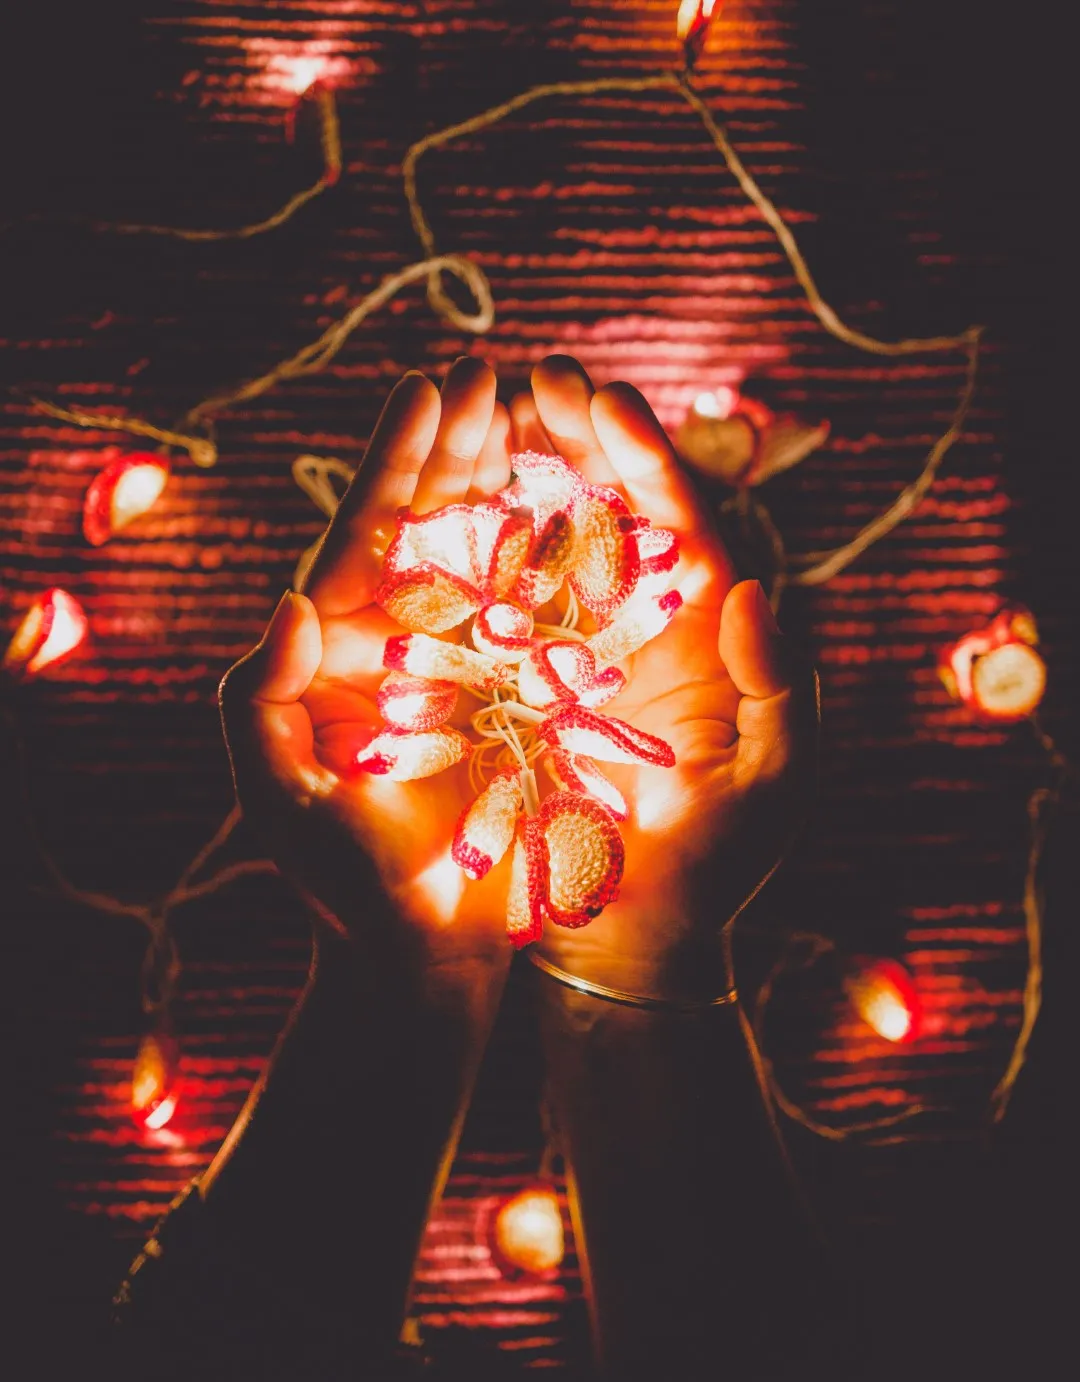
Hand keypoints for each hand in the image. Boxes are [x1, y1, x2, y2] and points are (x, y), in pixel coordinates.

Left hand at [219, 358, 518, 970]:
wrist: (419, 957)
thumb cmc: (338, 885)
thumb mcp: (274, 795)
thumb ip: (259, 700)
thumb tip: (292, 597)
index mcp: (341, 647)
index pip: (368, 528)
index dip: (401, 455)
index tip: (437, 383)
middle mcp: (409, 646)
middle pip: (436, 524)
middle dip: (467, 447)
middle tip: (504, 374)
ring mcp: (474, 671)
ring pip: (502, 560)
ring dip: (527, 488)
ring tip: (556, 418)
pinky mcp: (528, 708)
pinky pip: (555, 624)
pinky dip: (578, 567)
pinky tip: (603, 512)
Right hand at [513, 357, 815, 1000]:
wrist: (629, 945)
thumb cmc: (712, 871)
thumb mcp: (774, 782)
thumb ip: (779, 682)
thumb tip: (747, 582)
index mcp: (710, 636)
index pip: (682, 523)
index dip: (644, 457)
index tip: (599, 399)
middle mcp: (644, 633)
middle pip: (613, 513)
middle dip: (578, 442)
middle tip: (532, 379)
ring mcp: (578, 661)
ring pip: (550, 548)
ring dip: (522, 478)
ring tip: (485, 414)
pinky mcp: (521, 695)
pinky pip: (499, 614)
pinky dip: (476, 558)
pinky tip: (443, 507)